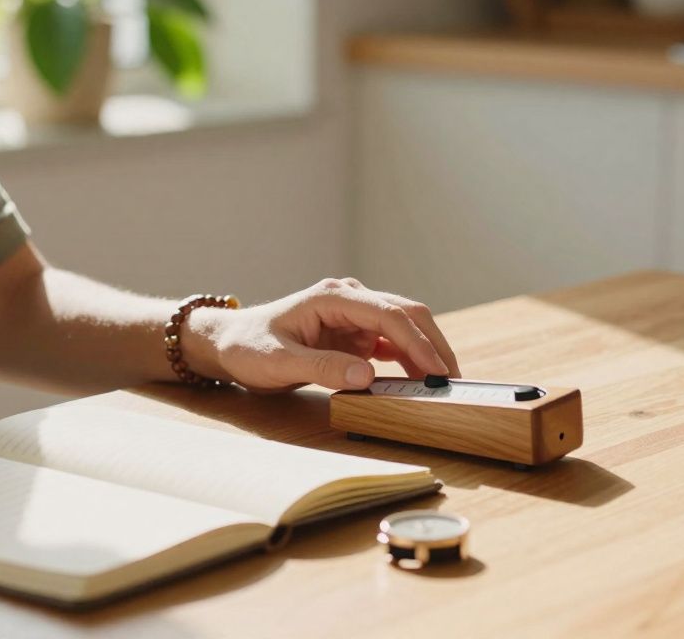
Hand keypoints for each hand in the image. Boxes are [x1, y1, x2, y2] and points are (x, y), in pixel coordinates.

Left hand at [183, 278, 460, 392]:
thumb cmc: (248, 348)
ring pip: (404, 329)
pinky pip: (391, 344)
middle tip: (454, 380)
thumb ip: (323, 368)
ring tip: (444, 385)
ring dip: (425, 353)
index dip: (417, 343)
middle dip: (433, 345)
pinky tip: (421, 381)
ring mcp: (355, 315)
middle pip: (406, 315)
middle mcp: (350, 299)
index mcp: (333, 297)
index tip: (437, 372)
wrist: (230, 344)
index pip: (388, 315)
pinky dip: (409, 360)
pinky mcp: (355, 333)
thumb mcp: (279, 363)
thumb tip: (368, 376)